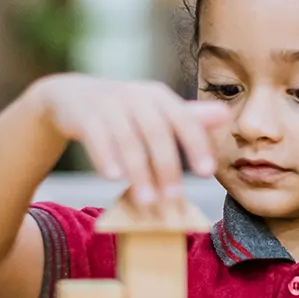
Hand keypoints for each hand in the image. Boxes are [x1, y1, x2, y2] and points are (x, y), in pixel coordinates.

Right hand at [28, 74, 227, 205]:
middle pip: (156, 133)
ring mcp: (108, 103)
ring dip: (138, 173)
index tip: (207, 172)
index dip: (197, 145)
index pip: (184, 119)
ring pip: (127, 140)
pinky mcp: (84, 115)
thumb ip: (188, 117)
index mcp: (159, 96)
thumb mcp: (156, 110)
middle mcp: (136, 96)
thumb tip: (225, 114)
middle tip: (173, 199)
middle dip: (167, 167)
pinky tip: (113, 178)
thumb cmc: (124, 110)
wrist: (72, 97)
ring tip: (146, 202)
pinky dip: (106, 158)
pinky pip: (97, 137)